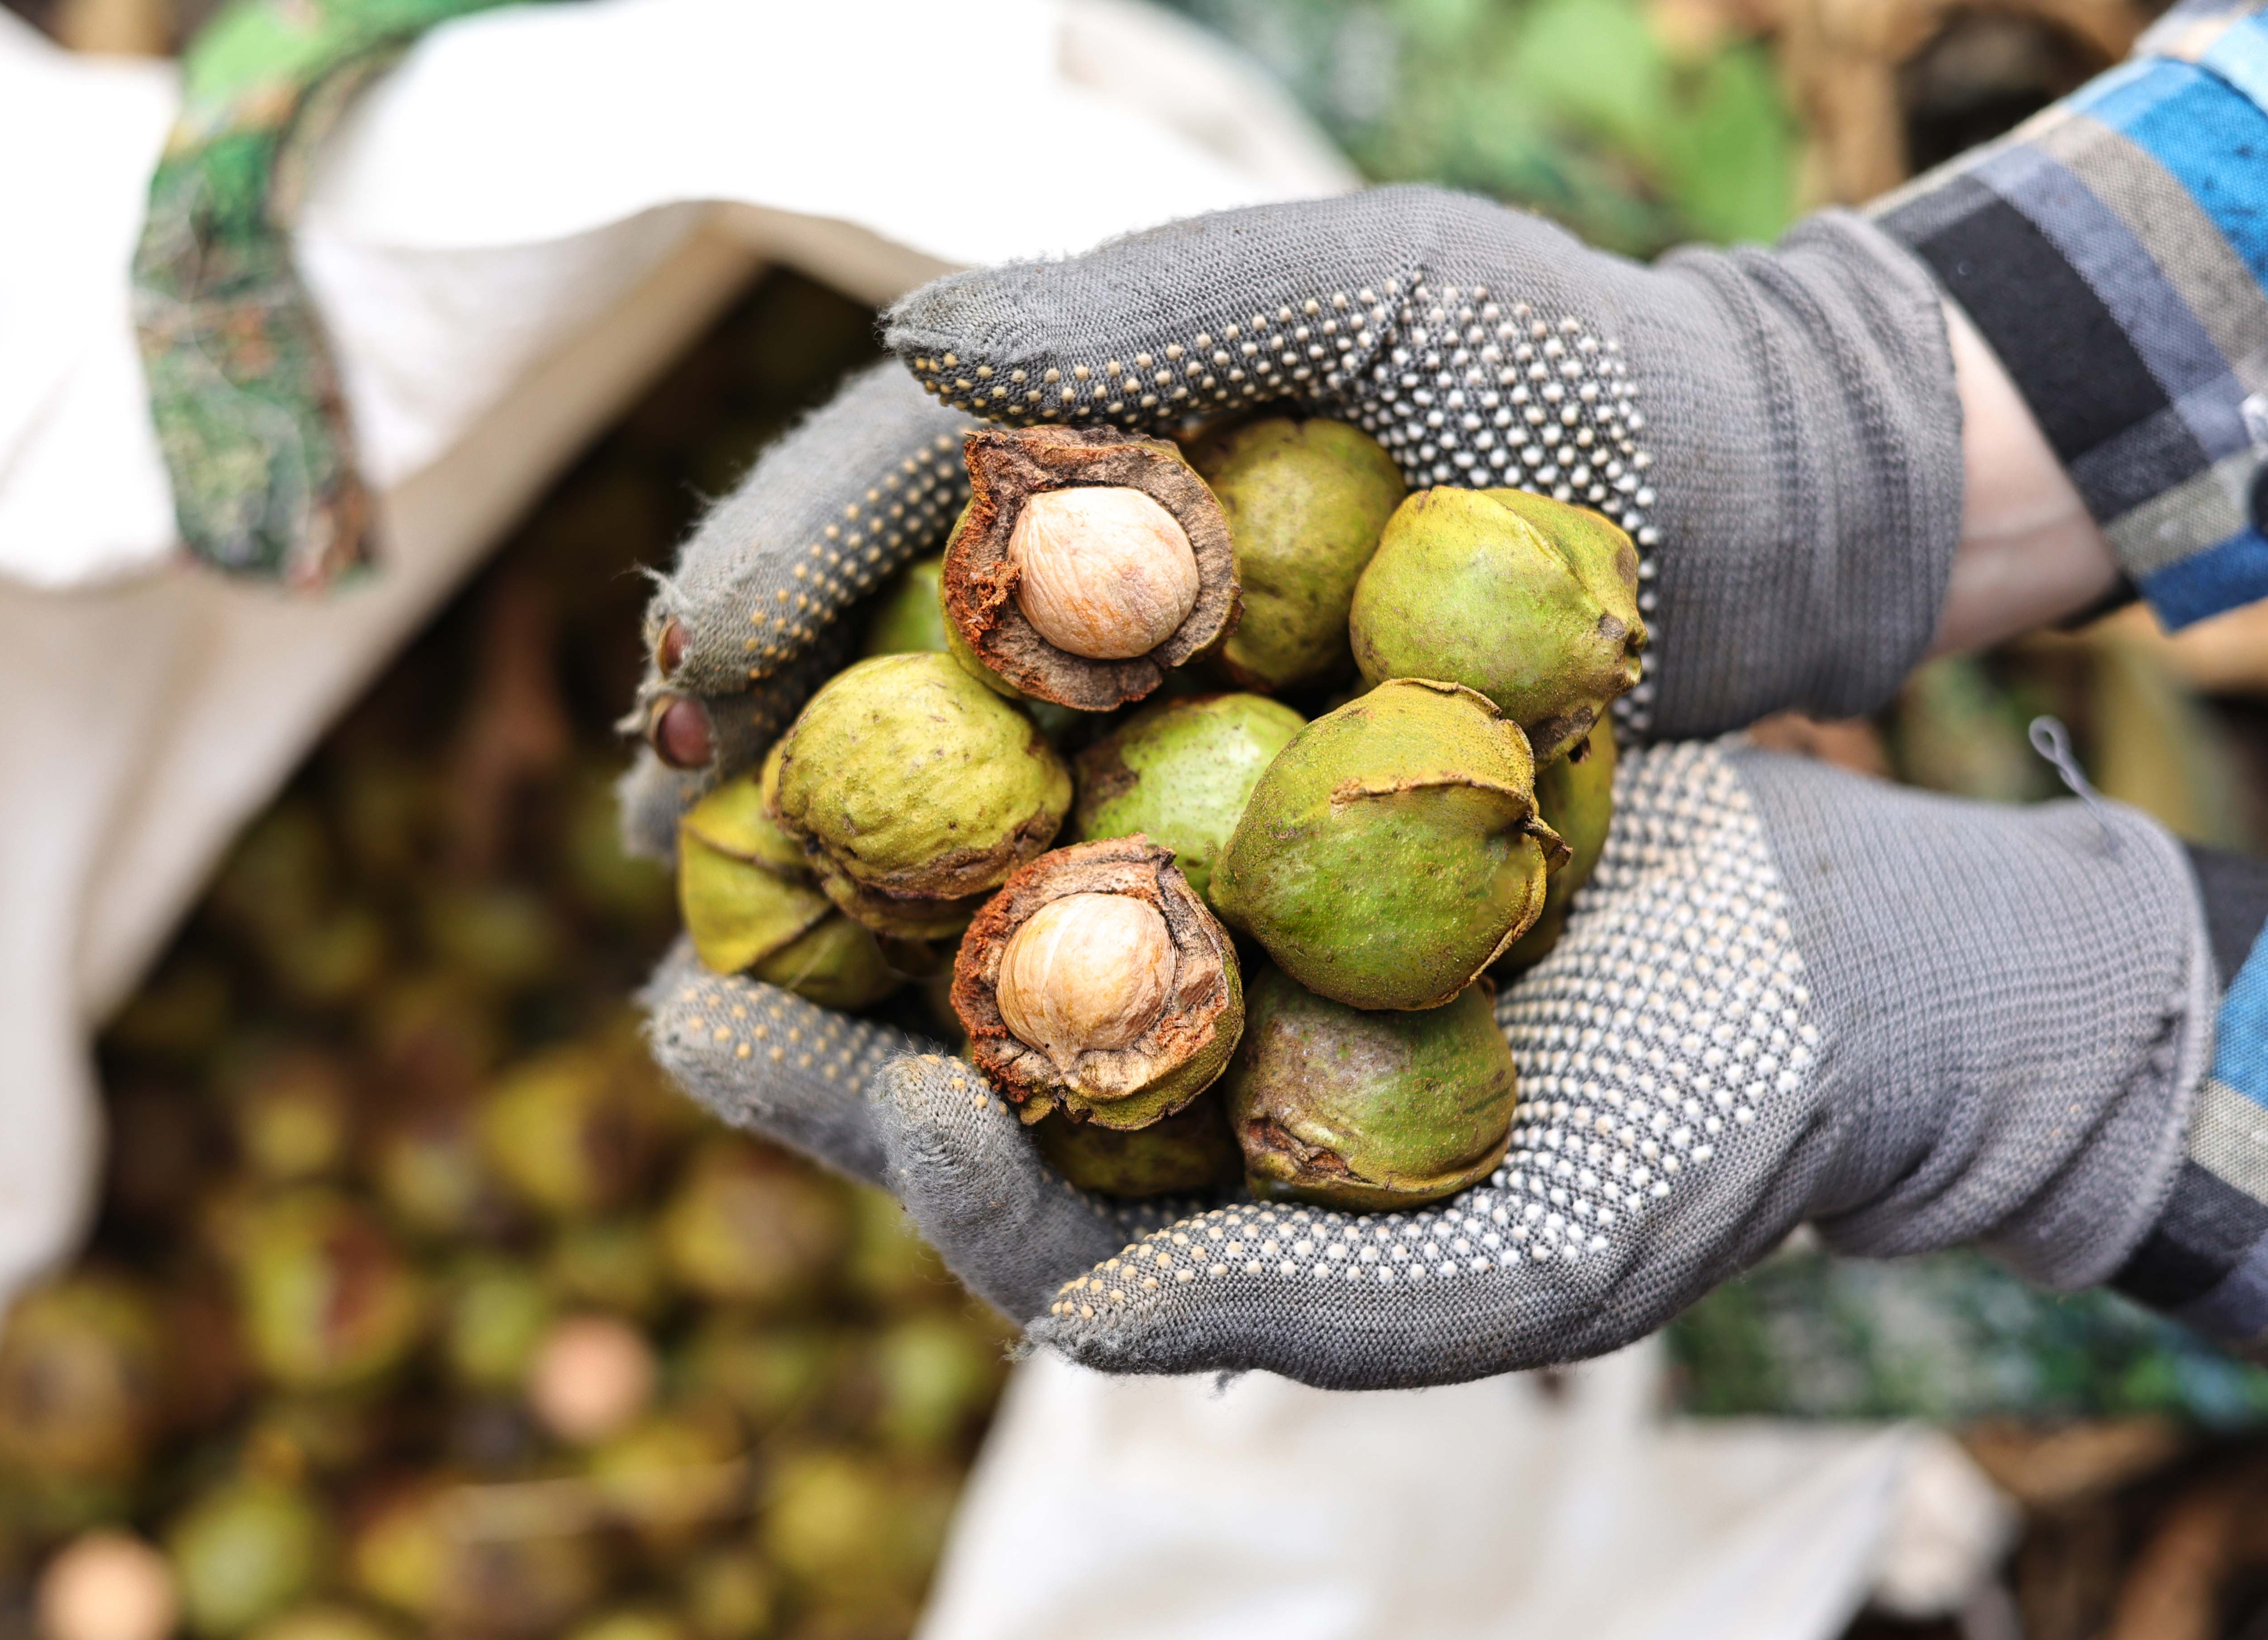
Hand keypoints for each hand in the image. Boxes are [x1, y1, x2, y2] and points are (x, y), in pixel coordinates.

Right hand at [624, 182, 1982, 850]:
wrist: (1763, 507)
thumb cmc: (1576, 362)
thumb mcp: (1372, 284)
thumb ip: (1150, 306)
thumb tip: (910, 341)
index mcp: (1097, 425)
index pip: (889, 488)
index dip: (774, 566)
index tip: (686, 667)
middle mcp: (1107, 561)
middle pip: (890, 641)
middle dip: (764, 726)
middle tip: (656, 825)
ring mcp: (1174, 687)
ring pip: (970, 769)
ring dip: (848, 850)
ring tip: (735, 929)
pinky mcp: (1256, 800)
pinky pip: (1096, 859)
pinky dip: (1002, 920)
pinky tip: (922, 992)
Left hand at [649, 742, 2209, 1387]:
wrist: (1843, 974)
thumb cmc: (1696, 1146)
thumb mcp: (1506, 1269)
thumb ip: (1284, 1304)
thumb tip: (1073, 1312)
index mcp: (1203, 1192)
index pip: (990, 1178)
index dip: (860, 1121)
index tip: (728, 1034)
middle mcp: (1194, 1054)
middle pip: (960, 1015)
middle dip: (813, 954)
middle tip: (668, 869)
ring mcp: (1239, 915)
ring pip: (1023, 868)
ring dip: (896, 804)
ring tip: (753, 723)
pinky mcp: (1294, 792)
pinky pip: (1137, 743)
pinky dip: (1046, 689)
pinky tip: (956, 612)